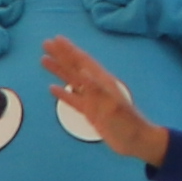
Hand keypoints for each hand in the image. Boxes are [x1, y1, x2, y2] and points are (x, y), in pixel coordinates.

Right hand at [35, 33, 170, 167]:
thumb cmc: (127, 123)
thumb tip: (84, 73)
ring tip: (44, 60)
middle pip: (75, 66)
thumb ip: (97, 89)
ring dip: (59, 70)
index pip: (83, 61)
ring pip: (71, 80)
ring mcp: (92, 99)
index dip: (70, 50)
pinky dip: (62, 92)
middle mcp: (96, 87)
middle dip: (61, 55)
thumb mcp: (113, 106)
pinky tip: (52, 88)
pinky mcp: (90, 112)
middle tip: (46, 44)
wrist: (136, 141)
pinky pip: (73, 99)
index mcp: (102, 82)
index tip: (57, 39)